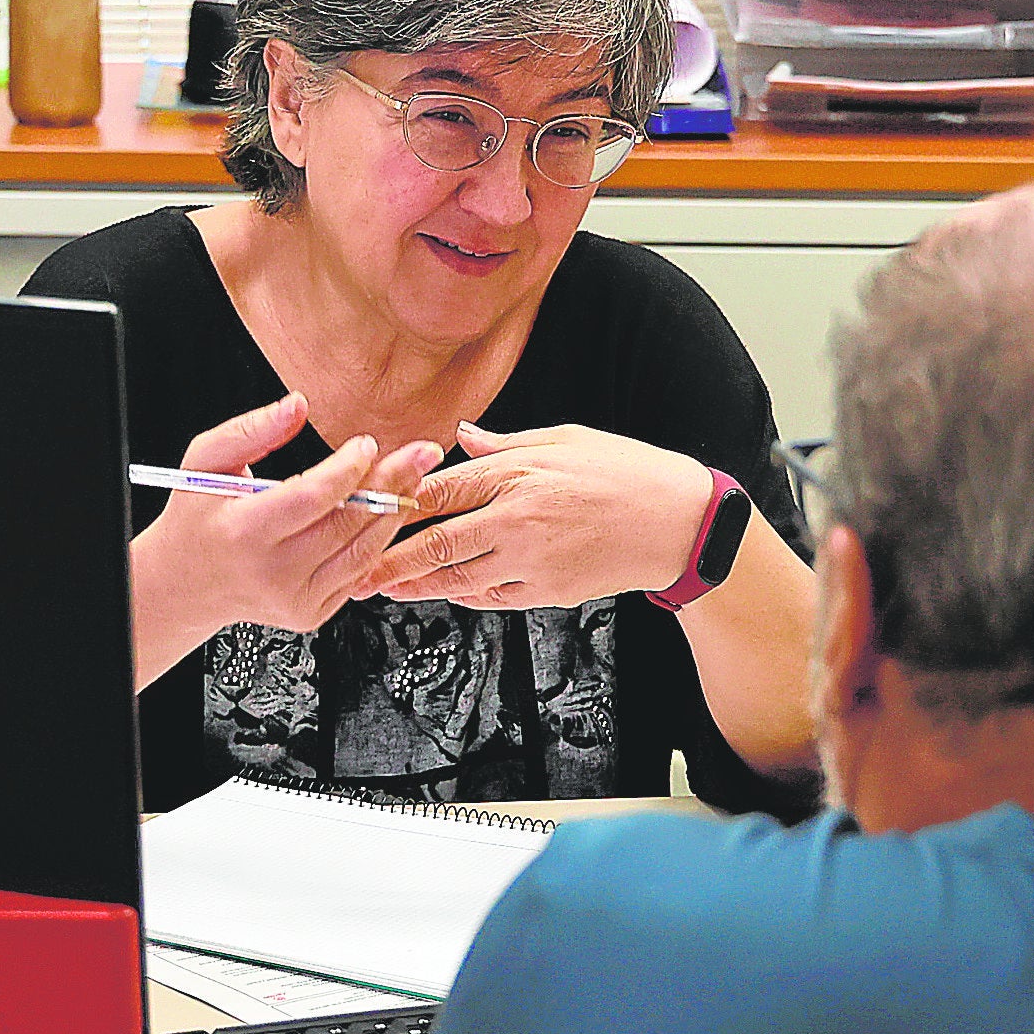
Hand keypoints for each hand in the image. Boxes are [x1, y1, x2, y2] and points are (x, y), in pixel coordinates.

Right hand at [136, 393, 443, 643]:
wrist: (188, 583)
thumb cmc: (197, 517)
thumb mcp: (206, 461)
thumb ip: (252, 430)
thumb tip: (298, 404)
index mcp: (244, 532)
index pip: (311, 498)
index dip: (347, 469)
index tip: (367, 444)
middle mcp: (272, 571)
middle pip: (346, 524)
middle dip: (391, 482)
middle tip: (422, 452)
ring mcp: (296, 598)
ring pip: (363, 552)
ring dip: (395, 511)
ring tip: (415, 477)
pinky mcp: (312, 613)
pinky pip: (358, 573)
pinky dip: (379, 541)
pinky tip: (392, 511)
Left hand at [362, 421, 710, 610]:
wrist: (679, 523)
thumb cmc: (626, 473)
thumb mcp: (564, 439)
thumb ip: (505, 443)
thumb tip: (460, 436)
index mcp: (518, 473)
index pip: (440, 489)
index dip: (397, 502)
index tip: (367, 509)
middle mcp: (517, 519)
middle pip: (435, 543)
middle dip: (388, 560)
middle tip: (354, 569)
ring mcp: (531, 561)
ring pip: (456, 579)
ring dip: (416, 585)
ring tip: (384, 588)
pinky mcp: (547, 592)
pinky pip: (492, 597)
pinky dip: (464, 595)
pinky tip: (446, 591)